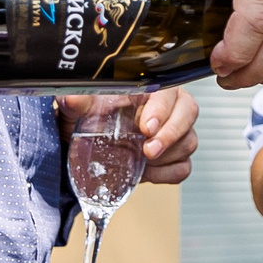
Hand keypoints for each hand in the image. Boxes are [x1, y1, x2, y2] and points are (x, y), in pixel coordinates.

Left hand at [59, 89, 200, 186]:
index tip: (146, 128)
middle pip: (189, 113)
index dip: (161, 110)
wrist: (85, 146)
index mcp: (149, 89)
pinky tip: (146, 174)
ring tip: (141, 162)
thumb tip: (74, 99)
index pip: (167, 93)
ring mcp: (176, 133)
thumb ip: (77, 101)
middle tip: (148, 151)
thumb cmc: (86, 121)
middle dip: (170, 135)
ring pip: (188, 141)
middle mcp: (168, 107)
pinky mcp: (175, 157)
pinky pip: (183, 167)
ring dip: (166, 156)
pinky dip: (166, 174)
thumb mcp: (77, 110)